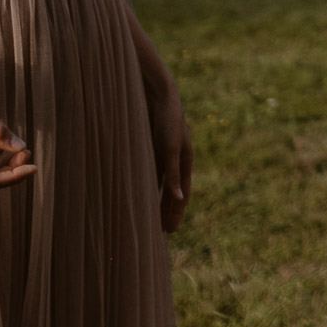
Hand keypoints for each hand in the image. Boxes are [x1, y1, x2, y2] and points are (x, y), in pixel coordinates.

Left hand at [145, 83, 193, 231]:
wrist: (157, 95)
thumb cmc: (167, 121)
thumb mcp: (170, 148)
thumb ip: (173, 174)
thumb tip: (179, 199)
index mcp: (185, 160)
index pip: (182, 193)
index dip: (176, 212)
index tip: (170, 230)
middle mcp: (175, 159)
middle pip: (173, 191)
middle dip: (169, 211)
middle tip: (164, 231)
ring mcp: (163, 154)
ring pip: (161, 184)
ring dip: (158, 200)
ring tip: (152, 217)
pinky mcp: (151, 147)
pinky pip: (150, 172)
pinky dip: (148, 185)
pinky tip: (141, 193)